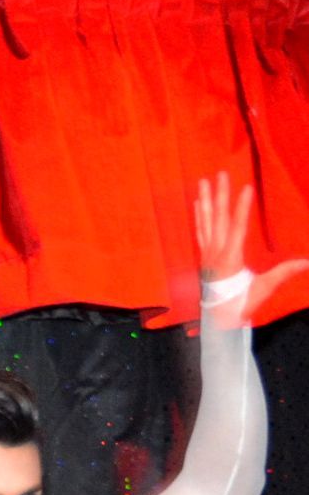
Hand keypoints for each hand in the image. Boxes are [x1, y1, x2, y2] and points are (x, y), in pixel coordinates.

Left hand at [195, 172, 308, 322]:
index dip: (242, 208)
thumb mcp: (263, 289)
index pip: (238, 228)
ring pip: (205, 222)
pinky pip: (200, 232)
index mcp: (230, 259)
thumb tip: (307, 263)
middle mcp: (215, 254)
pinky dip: (199, 216)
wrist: (217, 321)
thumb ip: (283, 273)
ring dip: (205, 201)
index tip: (246, 187)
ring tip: (202, 181)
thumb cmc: (241, 304)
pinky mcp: (204, 257)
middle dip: (220, 195)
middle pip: (218, 219)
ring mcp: (207, 254)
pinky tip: (197, 203)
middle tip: (219, 173)